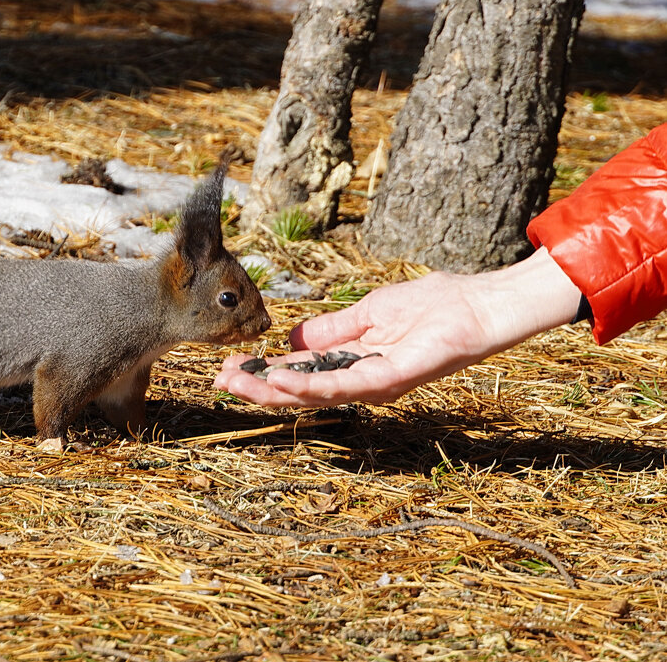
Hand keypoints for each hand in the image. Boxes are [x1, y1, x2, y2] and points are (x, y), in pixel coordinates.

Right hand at [214, 247, 582, 407]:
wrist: (479, 305)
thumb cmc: (434, 304)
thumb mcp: (368, 312)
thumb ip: (330, 331)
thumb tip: (289, 343)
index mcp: (353, 363)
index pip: (300, 373)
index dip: (264, 372)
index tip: (230, 366)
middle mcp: (361, 380)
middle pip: (301, 392)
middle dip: (259, 387)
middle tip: (222, 381)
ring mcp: (376, 383)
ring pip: (315, 396)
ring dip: (274, 391)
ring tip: (239, 383)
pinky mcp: (392, 379)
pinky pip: (344, 387)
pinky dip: (310, 386)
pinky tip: (282, 379)